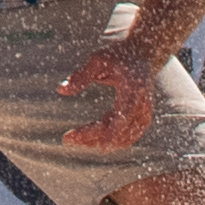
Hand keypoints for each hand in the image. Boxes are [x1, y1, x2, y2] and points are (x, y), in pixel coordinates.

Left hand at [59, 34, 153, 157]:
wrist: (143, 57)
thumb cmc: (117, 57)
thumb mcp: (97, 60)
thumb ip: (81, 76)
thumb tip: (60, 90)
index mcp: (133, 86)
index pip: (125, 113)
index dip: (115, 131)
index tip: (102, 147)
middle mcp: (142, 103)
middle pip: (119, 128)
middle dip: (94, 137)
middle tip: (66, 139)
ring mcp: (144, 113)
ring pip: (124, 137)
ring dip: (99, 141)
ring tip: (73, 140)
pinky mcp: (141, 120)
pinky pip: (126, 137)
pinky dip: (107, 141)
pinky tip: (88, 138)